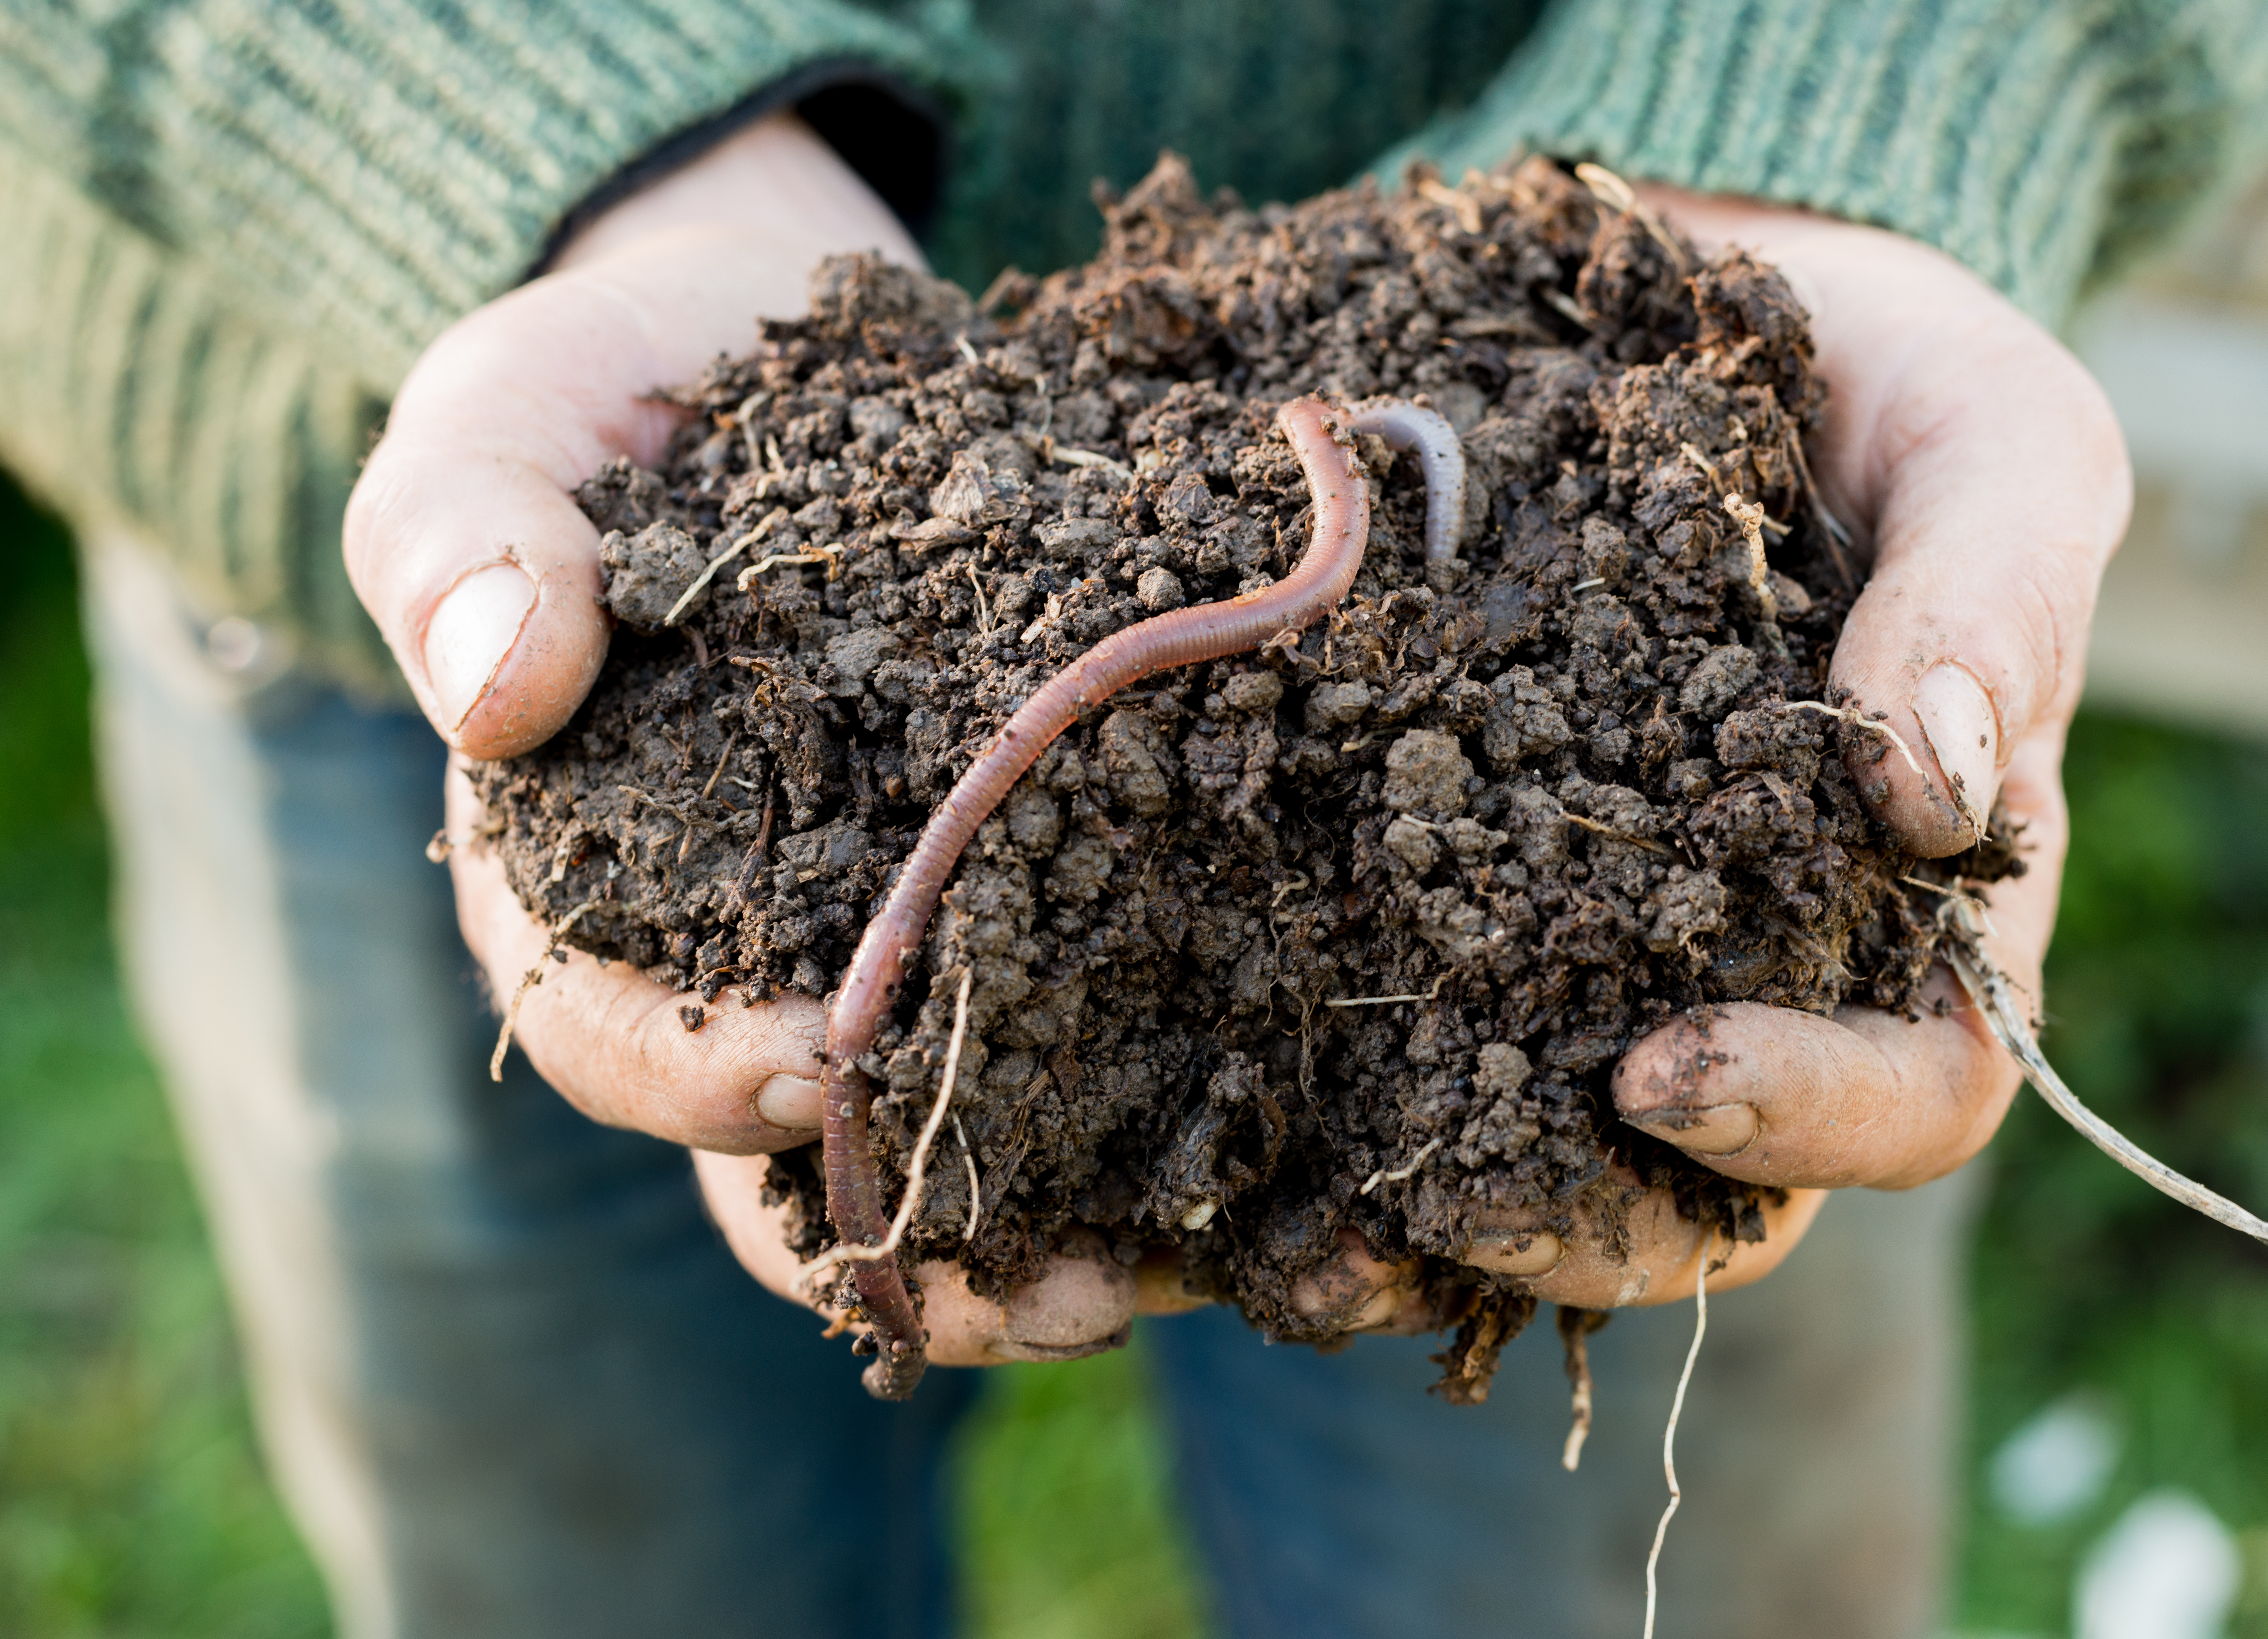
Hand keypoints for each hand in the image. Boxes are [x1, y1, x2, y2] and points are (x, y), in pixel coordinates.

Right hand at [355, 115, 1136, 1363]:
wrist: (776, 338)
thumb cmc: (610, 391)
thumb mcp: (501, 430)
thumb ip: (464, 542)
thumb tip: (495, 690)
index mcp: (596, 887)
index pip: (626, 1035)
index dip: (704, 1077)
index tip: (806, 1071)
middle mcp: (756, 941)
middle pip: (817, 1154)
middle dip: (939, 1233)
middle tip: (1071, 1294)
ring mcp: (907, 912)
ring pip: (979, 1118)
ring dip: (1092, 1209)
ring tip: (1212, 1260)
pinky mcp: (1045, 849)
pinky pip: (1112, 991)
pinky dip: (1194, 1067)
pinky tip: (1297, 1115)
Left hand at [1291, 186, 2122, 1328]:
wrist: (1684, 317)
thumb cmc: (1883, 384)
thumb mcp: (1989, 447)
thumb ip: (1994, 600)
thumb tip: (1934, 791)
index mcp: (1917, 906)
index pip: (1911, 1089)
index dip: (1803, 1117)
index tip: (1658, 1072)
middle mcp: (1756, 960)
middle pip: (1695, 1187)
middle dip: (1574, 1225)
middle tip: (1440, 1208)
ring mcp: (1590, 937)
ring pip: (1526, 1154)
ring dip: (1410, 1223)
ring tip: (1283, 1240)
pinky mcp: (1446, 882)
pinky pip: (1389, 1029)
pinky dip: (1302, 1100)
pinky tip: (1190, 1126)